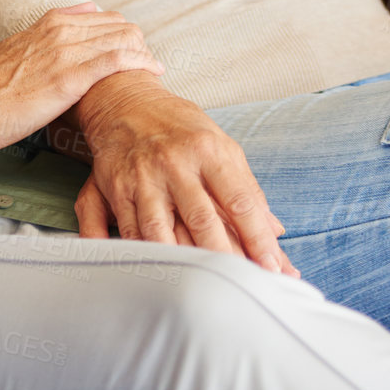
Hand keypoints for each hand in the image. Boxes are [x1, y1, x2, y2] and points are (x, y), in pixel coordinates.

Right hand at [0, 3, 160, 154]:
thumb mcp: (16, 47)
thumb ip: (45, 32)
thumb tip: (76, 17)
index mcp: (47, 23)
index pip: (102, 16)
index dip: (122, 32)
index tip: (131, 50)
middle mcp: (59, 31)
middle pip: (119, 25)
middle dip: (139, 43)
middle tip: (147, 63)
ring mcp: (65, 52)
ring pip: (123, 38)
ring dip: (144, 52)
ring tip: (153, 70)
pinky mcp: (70, 77)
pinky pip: (117, 60)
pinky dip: (140, 62)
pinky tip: (153, 72)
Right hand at [72, 71, 298, 276]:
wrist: (125, 102)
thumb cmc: (181, 128)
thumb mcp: (221, 146)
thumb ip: (247, 189)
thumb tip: (275, 230)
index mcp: (208, 151)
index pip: (240, 201)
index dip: (259, 238)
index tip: (274, 268)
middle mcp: (174, 163)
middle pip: (202, 219)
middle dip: (225, 257)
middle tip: (244, 285)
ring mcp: (142, 177)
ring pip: (159, 230)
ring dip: (181, 262)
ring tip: (202, 286)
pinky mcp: (115, 188)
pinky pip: (128, 230)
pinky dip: (144, 255)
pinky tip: (160, 272)